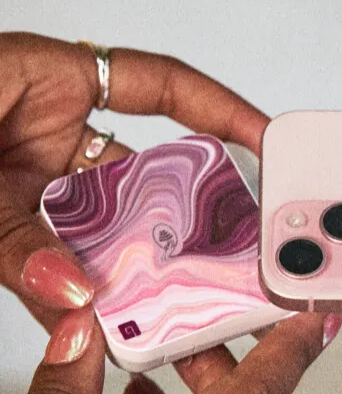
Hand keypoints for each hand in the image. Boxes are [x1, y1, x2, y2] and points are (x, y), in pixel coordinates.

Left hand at [0, 32, 266, 330]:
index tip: (264, 139)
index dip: (219, 109)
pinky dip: (70, 284)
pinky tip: (88, 314)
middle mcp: (47, 126)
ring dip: (123, 263)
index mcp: (49, 79)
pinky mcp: (9, 208)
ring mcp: (29, 170)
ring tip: (155, 300)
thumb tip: (69, 291)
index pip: (159, 85)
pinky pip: (54, 250)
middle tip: (219, 252)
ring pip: (100, 221)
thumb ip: (13, 233)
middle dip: (179, 212)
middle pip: (140, 170)